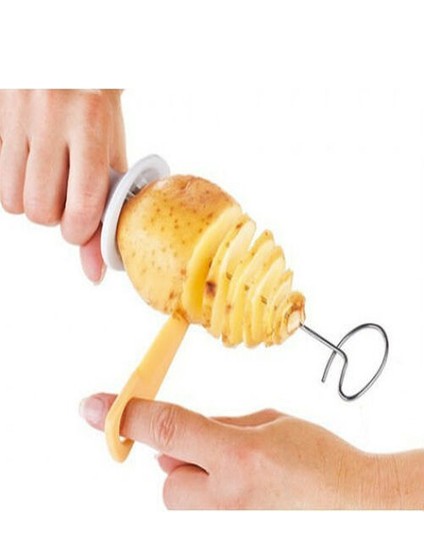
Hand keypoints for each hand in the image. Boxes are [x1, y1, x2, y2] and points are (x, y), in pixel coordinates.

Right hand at [0, 89, 126, 281]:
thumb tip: (95, 272)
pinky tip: (30, 164)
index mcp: (90, 124)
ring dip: (31, 203)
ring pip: (12, 202)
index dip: (80, 230)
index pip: (83, 204)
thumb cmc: (97, 109)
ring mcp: (16, 115)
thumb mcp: (112, 153)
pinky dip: (13, 184)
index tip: (83, 224)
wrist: (70, 57)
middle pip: (41, 210)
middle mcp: (49, 116)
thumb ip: (107, 211)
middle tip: (66, 197)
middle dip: (55, 217)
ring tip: (48, 180)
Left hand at [80, 394, 420, 508]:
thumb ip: (219, 427)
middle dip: (184, 460)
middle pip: (168, 475)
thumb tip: (178, 436)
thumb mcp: (272, 423)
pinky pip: (199, 518)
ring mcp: (231, 529)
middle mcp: (230, 499)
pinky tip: (250, 500)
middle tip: (224, 456)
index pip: (169, 429)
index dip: (126, 415)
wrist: (360, 507)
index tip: (93, 407)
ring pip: (181, 499)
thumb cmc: (323, 461)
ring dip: (199, 484)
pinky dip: (213, 504)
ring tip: (247, 483)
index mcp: (243, 456)